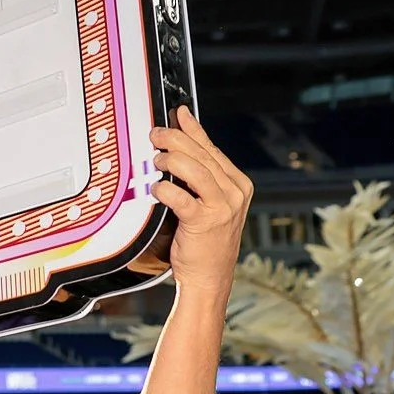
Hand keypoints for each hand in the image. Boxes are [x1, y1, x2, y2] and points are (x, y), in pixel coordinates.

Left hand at [150, 108, 252, 296]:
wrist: (210, 278)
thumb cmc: (205, 242)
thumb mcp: (209, 204)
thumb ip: (200, 178)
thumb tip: (180, 147)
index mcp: (238, 185)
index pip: (212, 149)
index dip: (193, 129)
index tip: (178, 115)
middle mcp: (234, 193)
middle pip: (202, 154)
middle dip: (176, 139)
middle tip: (156, 134)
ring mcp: (223, 207)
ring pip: (195, 169)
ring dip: (171, 159)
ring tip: (155, 160)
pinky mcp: (205, 221)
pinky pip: (181, 196)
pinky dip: (164, 189)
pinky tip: (155, 188)